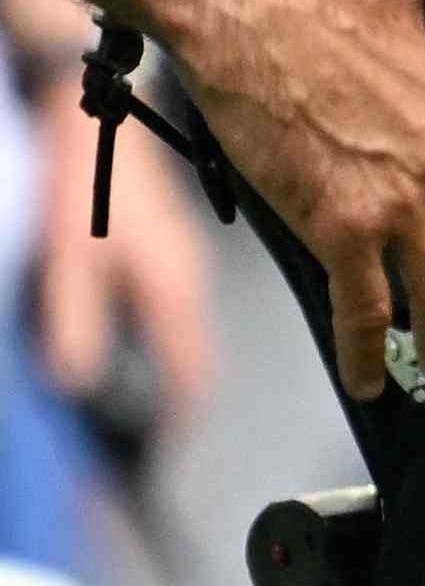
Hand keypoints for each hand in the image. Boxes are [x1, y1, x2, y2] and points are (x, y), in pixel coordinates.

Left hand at [31, 68, 212, 428]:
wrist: (100, 124)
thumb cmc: (86, 189)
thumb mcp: (70, 259)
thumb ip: (75, 322)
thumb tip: (77, 387)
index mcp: (174, 297)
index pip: (190, 381)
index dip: (175, 426)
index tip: (156, 461)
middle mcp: (187, 289)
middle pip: (194, 366)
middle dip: (175, 408)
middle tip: (146, 447)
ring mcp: (182, 272)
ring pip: (190, 340)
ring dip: (173, 375)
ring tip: (143, 410)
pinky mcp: (171, 259)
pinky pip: (180, 318)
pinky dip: (167, 345)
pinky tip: (140, 352)